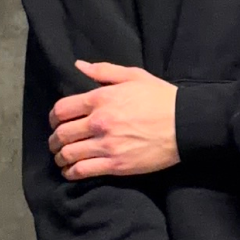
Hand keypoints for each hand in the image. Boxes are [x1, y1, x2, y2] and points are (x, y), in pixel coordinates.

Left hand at [48, 60, 179, 178]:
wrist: (185, 124)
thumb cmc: (162, 98)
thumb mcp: (134, 76)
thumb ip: (104, 71)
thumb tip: (79, 66)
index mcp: (101, 98)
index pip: (62, 109)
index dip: (53, 118)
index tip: (55, 123)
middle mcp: (99, 122)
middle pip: (62, 134)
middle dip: (54, 140)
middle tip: (56, 144)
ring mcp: (106, 145)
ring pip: (69, 154)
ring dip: (60, 158)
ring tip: (62, 159)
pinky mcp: (116, 165)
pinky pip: (83, 171)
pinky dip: (71, 173)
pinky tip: (71, 172)